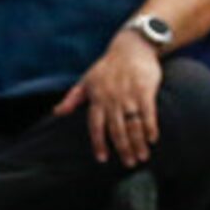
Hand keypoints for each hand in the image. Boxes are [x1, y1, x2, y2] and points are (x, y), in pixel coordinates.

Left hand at [53, 32, 162, 165]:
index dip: (98, 143)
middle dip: (123, 149)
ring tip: (142, 156)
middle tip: (130, 164)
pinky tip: (153, 139)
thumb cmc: (108, 65)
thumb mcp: (87, 79)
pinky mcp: (145, 90)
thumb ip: (73, 98)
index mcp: (97, 98)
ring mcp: (129, 95)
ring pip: (132, 125)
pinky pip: (148, 113)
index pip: (95, 126)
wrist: (131, 46)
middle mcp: (112, 99)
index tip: (102, 159)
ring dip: (138, 143)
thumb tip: (57, 112)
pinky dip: (151, 127)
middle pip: (117, 130)